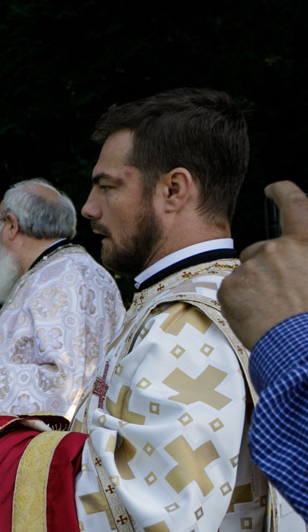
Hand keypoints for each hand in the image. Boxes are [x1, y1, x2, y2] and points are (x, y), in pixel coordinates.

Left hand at [220, 181, 307, 349]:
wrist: (299, 344)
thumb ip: (303, 256)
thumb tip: (296, 255)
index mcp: (307, 242)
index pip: (295, 204)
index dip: (283, 192)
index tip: (274, 188)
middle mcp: (278, 249)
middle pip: (259, 249)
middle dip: (263, 266)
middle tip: (278, 293)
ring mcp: (252, 267)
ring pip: (245, 272)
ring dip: (252, 287)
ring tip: (270, 310)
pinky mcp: (230, 286)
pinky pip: (231, 290)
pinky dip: (239, 302)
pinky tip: (255, 316)